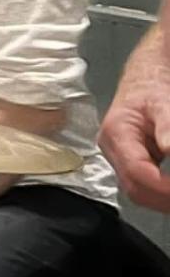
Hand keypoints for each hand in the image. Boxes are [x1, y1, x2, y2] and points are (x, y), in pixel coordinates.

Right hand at [99, 73, 169, 211]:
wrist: (146, 77)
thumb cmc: (151, 85)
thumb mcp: (164, 102)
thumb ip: (169, 127)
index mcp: (116, 134)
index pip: (136, 173)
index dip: (164, 188)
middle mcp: (113, 150)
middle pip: (136, 190)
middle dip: (165, 198)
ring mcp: (121, 159)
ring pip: (141, 193)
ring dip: (164, 198)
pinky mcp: (132, 163)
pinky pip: (146, 187)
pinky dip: (163, 192)